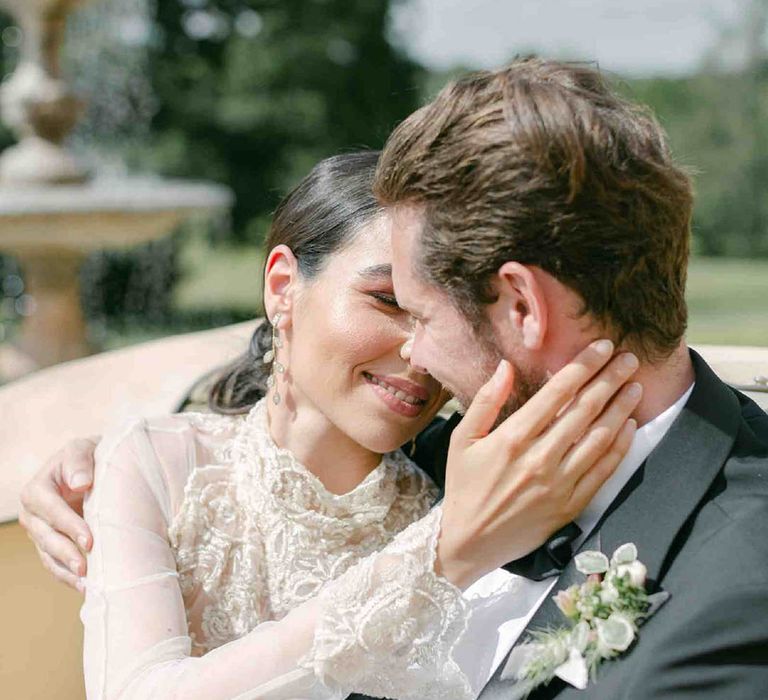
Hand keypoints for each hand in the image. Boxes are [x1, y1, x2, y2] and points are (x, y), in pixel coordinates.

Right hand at [18, 437, 99, 591]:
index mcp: (37, 488)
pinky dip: (68, 576)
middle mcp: (32, 513)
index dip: (69, 525)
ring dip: (66, 571)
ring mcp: (39, 531)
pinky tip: (85, 587)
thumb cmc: (89, 456)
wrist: (94, 466)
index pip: (51, 509)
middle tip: (86, 568)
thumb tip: (81, 483)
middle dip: (66, 553)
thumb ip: (80, 462)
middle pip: (46, 536)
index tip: (89, 540)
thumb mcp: (83, 449)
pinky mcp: (50, 544)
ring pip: (48, 555)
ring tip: (86, 584)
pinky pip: (54, 564)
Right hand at [437, 340, 641, 588]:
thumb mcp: (462, 439)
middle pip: (584, 411)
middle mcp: (540, 459)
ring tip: (635, 387)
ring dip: (620, 409)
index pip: (556, 394)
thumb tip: (506, 365)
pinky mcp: (571, 506)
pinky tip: (629, 428)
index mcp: (512, 439)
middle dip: (610, 380)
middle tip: (630, 359)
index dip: (583, 367)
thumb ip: (485, 401)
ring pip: (599, 439)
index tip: (602, 347)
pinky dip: (619, 447)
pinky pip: (603, 471)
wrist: (469, 543)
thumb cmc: (464, 486)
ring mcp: (559, 484)